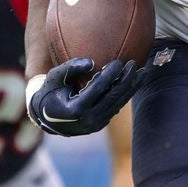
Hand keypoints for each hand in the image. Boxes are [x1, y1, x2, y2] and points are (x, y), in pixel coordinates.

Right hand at [26, 57, 140, 135]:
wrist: (46, 117)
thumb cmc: (49, 91)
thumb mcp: (54, 77)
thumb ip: (70, 67)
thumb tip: (92, 61)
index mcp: (76, 109)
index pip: (98, 88)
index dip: (110, 74)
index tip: (119, 61)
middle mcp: (88, 120)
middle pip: (113, 97)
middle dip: (126, 80)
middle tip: (135, 64)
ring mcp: (95, 125)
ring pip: (118, 104)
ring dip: (131, 88)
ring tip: (141, 72)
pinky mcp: (100, 125)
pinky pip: (115, 108)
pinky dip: (124, 94)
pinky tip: (133, 82)